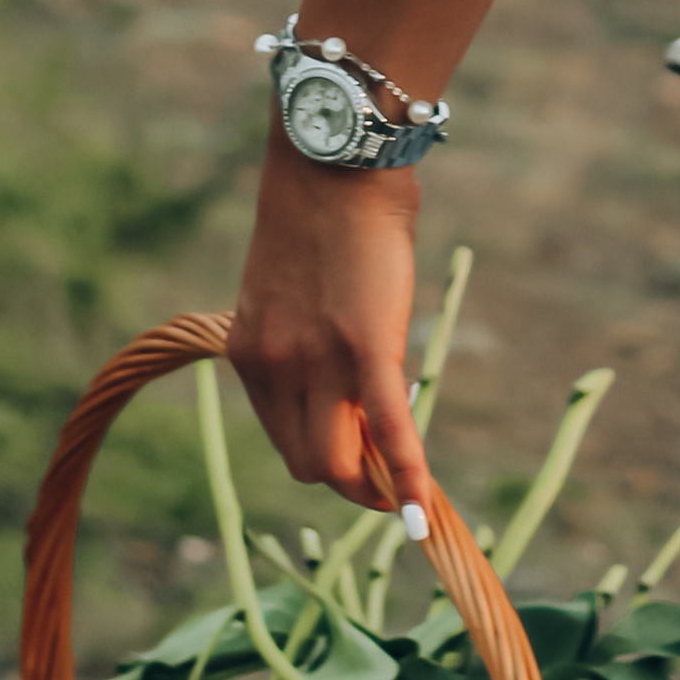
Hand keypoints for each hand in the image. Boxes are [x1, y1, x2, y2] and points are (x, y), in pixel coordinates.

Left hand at [226, 128, 436, 521]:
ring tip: (406, 492)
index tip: (361, 446)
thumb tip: (347, 382)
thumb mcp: (295, 291)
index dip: (330, 450)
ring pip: (339, 463)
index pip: (287, 438)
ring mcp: (318, 362)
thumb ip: (307, 342)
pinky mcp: (367, 348)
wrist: (334, 164)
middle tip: (388, 473)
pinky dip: (408, 478)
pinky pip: (389, 429)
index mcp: (253, 356)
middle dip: (351, 479)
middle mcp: (276, 368)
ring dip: (374, 488)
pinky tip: (425, 515)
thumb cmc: (325, 214)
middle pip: (309, 464)